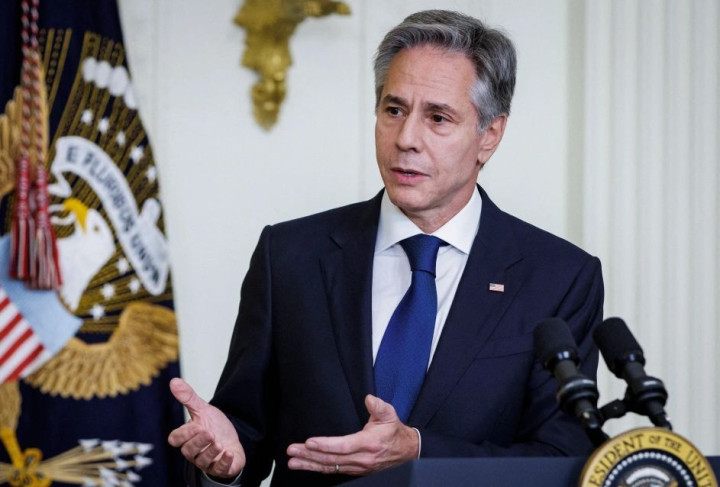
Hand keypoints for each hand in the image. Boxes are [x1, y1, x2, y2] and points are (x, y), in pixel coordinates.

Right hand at [167, 378, 245, 478]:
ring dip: (210, 451)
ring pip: (202, 461)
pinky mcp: (220, 468)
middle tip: (209, 433)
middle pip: (188, 451)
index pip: (176, 439)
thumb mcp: (203, 410)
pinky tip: (229, 453)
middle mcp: (194, 452)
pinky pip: (219, 469)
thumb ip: (188, 397)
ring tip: (219, 443)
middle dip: (198, 442)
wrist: (232, 440)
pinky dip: (223, 462)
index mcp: (187, 438)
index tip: (196, 424)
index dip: (184, 434)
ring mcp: (207, 461)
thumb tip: (174, 381)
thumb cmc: (214, 426)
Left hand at [286, 394, 417, 475]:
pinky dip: (319, 468)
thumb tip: (368, 399)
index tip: (309, 442)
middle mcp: (361, 458)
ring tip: (293, 462)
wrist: (406, 451)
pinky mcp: (355, 471)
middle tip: (292, 451)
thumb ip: (378, 406)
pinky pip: (334, 470)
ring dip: (310, 465)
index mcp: (368, 444)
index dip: (325, 445)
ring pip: (330, 467)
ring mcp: (358, 467)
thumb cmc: (394, 431)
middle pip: (331, 459)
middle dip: (309, 455)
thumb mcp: (389, 414)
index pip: (343, 446)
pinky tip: (307, 465)